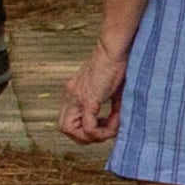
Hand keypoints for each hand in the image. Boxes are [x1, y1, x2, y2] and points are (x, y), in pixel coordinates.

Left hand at [57, 27, 128, 144]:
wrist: (115, 48)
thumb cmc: (117, 62)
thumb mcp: (110, 88)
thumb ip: (110, 105)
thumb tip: (119, 122)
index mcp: (74, 91)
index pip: (68, 119)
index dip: (84, 128)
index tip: (104, 123)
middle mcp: (71, 95)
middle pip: (64, 128)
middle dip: (85, 136)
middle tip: (104, 130)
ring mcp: (77, 97)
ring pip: (70, 130)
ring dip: (92, 136)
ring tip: (110, 128)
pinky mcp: (88, 99)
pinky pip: (89, 127)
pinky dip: (102, 130)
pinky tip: (116, 121)